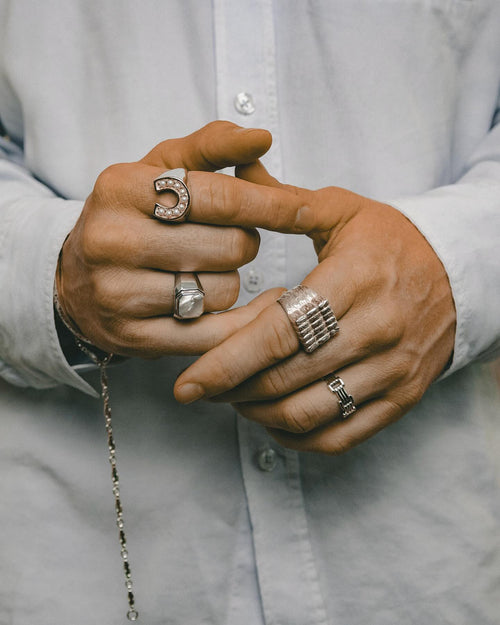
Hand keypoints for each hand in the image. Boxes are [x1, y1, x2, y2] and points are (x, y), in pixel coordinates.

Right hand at [57, 121, 281, 356]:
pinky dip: (240, 323)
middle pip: (229, 247)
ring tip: (207, 271)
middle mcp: (113, 241)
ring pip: (223, 292)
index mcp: (121, 188)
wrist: (76, 279)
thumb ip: (211, 147)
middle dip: (245, 243)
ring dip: (231, 281)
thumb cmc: (132, 216)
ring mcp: (119, 294)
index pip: (218, 196)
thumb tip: (262, 136)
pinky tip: (253, 310)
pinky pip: (212, 334)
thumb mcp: (160, 170)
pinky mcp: (133, 338)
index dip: (269, 205)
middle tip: (232, 241)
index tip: (301, 210)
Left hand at [174, 162, 455, 453]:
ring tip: (232, 397)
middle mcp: (376, 331)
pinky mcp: (401, 398)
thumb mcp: (342, 210)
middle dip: (231, 390)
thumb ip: (284, 201)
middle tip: (198, 387)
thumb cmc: (391, 240)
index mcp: (354, 280)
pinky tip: (273, 419)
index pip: (281, 331)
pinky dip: (296, 438)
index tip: (187, 382)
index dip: (227, 361)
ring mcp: (392, 371)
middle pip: (286, 379)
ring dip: (257, 414)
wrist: (460, 273)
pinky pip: (340, 437)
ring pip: (308, 415)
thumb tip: (231, 173)